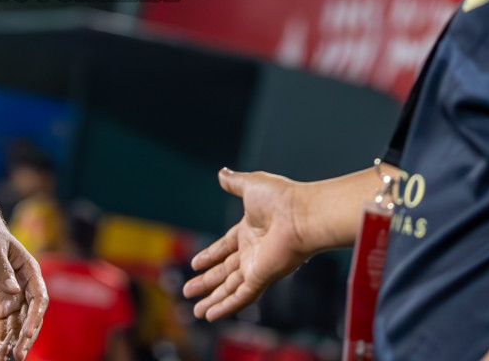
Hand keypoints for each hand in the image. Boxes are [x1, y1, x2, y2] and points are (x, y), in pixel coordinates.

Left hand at [0, 216, 48, 360]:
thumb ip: (1, 268)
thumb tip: (14, 290)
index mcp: (30, 272)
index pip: (38, 298)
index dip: (35, 317)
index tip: (27, 333)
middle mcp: (24, 289)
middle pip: (29, 318)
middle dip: (24, 338)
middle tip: (17, 356)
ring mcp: (11, 299)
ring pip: (14, 327)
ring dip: (9, 344)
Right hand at [184, 168, 314, 320]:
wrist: (301, 215)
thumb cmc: (281, 198)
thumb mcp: (251, 184)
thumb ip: (234, 182)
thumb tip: (221, 173)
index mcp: (249, 230)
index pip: (225, 247)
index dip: (209, 256)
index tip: (195, 264)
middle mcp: (252, 252)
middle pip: (224, 272)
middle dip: (206, 282)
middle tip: (187, 291)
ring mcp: (256, 267)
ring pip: (229, 288)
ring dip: (212, 300)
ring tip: (195, 312)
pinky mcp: (260, 278)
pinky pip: (240, 297)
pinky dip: (225, 307)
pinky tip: (210, 315)